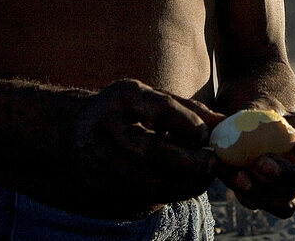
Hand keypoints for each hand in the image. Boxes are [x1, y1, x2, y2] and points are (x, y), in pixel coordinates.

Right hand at [69, 79, 225, 205]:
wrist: (70, 134)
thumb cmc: (121, 111)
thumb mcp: (149, 98)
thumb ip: (186, 109)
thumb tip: (224, 122)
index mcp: (122, 99)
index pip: (163, 109)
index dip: (190, 124)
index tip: (206, 135)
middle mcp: (109, 129)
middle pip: (154, 151)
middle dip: (191, 161)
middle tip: (213, 162)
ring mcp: (103, 160)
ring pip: (151, 181)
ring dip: (186, 182)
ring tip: (204, 175)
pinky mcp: (105, 186)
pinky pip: (146, 195)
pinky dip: (172, 191)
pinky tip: (186, 183)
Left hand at [221, 113, 294, 217]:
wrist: (246, 125)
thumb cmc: (262, 110)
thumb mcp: (262, 103)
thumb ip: (254, 110)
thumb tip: (235, 120)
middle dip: (289, 176)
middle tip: (262, 162)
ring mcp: (292, 190)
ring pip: (288, 204)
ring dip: (264, 192)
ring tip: (240, 174)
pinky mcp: (267, 199)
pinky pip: (259, 204)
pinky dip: (241, 190)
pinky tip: (225, 172)